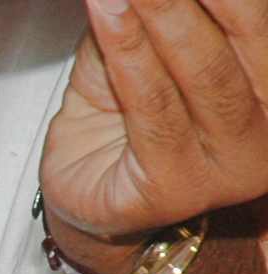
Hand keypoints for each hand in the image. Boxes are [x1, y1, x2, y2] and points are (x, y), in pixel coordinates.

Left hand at [41, 0, 267, 239]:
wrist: (84, 194)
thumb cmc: (122, 116)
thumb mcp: (148, 47)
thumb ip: (163, 12)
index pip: (256, 18)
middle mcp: (266, 126)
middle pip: (244, 36)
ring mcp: (228, 165)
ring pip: (203, 73)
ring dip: (163, 13)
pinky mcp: (175, 188)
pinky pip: (152, 109)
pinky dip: (126, 51)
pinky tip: (107, 11)